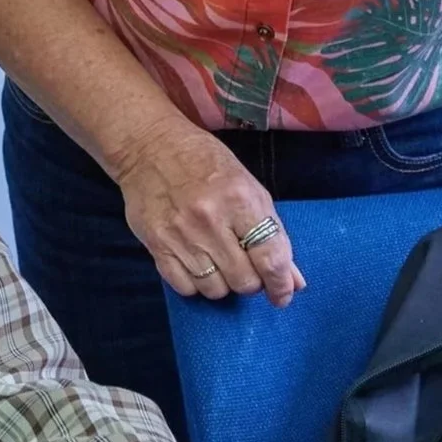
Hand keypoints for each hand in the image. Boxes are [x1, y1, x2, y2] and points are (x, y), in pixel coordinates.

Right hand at [107, 118, 304, 305]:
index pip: (271, 257)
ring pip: (215, 290)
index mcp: (240, 199)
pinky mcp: (156, 245)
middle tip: (246, 266)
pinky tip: (197, 265)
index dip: (281, 284)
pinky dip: (196, 284)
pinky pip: (185, 288)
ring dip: (223, 283)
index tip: (282, 294)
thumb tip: (295, 280)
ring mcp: (181, 235)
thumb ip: (272, 231)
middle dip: (251, 280)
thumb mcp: (247, 186)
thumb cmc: (204, 161)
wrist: (147, 146)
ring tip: (219, 263)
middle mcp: (210, 220)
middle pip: (244, 281)